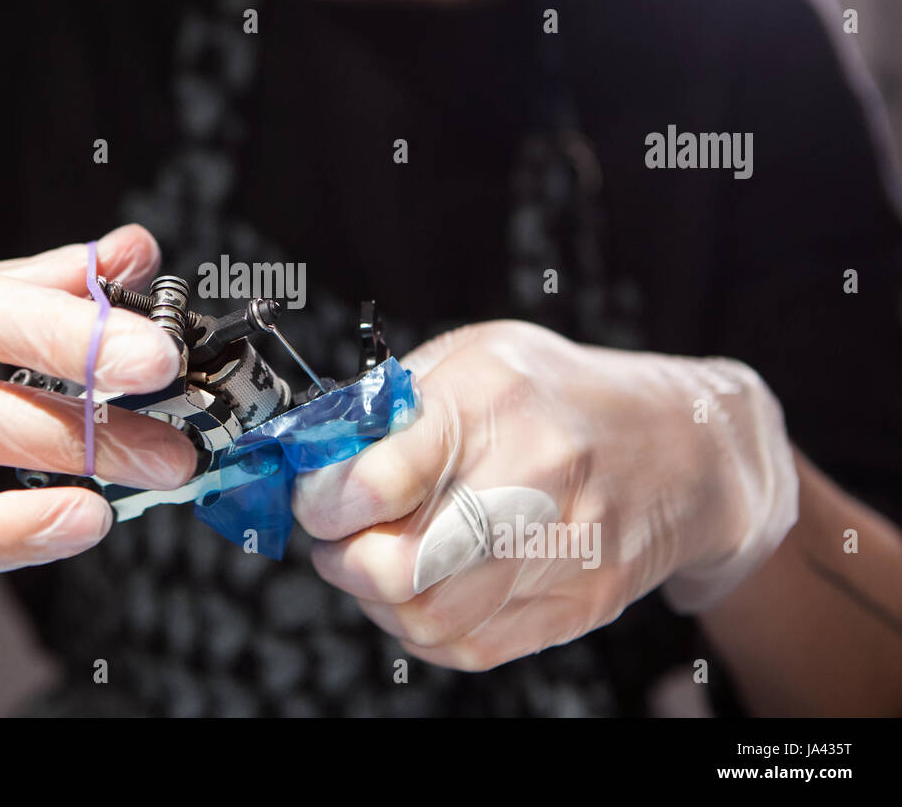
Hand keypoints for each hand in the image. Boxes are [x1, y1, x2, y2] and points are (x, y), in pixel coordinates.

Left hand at [293, 320, 796, 669]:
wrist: (686, 448)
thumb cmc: (563, 395)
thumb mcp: (474, 356)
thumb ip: (391, 404)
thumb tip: (319, 454)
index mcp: (492, 400)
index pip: (377, 481)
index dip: (323, 502)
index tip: (319, 497)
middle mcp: (533, 475)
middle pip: (399, 569)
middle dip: (343, 562)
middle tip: (338, 539)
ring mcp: (563, 549)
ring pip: (428, 619)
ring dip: (377, 600)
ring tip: (380, 561)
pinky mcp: (580, 604)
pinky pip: (469, 648)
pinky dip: (424, 629)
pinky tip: (426, 587)